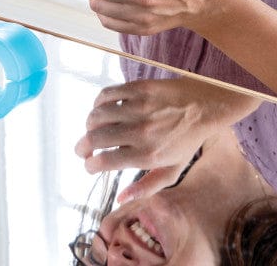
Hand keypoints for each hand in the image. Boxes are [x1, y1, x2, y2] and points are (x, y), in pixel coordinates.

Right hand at [74, 78, 258, 202]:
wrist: (205, 105)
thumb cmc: (187, 140)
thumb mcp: (173, 170)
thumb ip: (146, 186)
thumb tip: (120, 197)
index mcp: (149, 155)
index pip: (106, 161)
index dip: (90, 165)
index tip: (88, 165)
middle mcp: (142, 132)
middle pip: (96, 138)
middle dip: (82, 146)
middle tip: (81, 149)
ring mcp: (139, 108)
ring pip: (97, 115)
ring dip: (89, 124)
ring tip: (91, 129)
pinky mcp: (137, 89)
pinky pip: (105, 95)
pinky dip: (97, 103)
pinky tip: (100, 109)